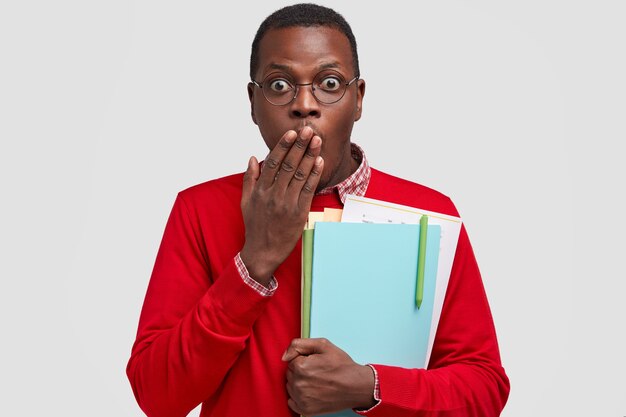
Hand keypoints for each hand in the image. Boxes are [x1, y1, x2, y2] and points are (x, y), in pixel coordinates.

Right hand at [240, 127, 323, 284]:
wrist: (263, 251)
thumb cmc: (255, 226)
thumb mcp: (245, 201)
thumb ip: (250, 179)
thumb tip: (254, 158)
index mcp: (260, 190)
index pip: (273, 162)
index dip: (283, 146)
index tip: (291, 133)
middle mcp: (273, 194)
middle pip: (289, 164)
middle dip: (300, 145)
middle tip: (308, 130)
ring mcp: (287, 203)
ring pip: (300, 174)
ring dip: (310, 155)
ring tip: (317, 141)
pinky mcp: (299, 212)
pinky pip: (309, 189)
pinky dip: (315, 174)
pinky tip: (319, 161)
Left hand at [282, 338, 375, 415]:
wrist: (356, 386)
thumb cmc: (341, 365)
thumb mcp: (323, 345)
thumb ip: (299, 344)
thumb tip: (284, 356)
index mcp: (301, 366)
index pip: (291, 361)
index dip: (303, 360)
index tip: (316, 362)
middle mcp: (299, 384)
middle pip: (290, 374)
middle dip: (300, 371)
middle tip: (317, 372)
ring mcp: (302, 398)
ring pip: (291, 387)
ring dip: (299, 383)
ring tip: (316, 382)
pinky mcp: (306, 410)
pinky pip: (292, 402)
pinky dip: (299, 397)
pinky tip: (312, 392)